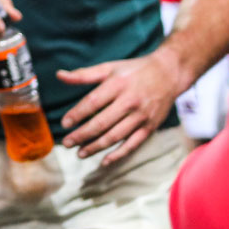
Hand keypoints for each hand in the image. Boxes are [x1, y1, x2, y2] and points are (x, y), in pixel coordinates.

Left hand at [58, 48, 186, 165]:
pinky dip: (118, 154)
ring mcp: (141, 116)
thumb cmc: (134, 70)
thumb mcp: (109, 67)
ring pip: (115, 136)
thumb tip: (59, 75)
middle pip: (102, 122)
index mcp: (117, 84)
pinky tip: (104, 161)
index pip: (93, 102)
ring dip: (95, 147)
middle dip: (82, 135)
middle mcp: (130, 101)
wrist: (169, 73)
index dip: (77, 114)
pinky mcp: (150, 127)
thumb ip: (83, 74)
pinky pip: (132, 144)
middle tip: (67, 143)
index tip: (64, 124)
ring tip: (80, 153)